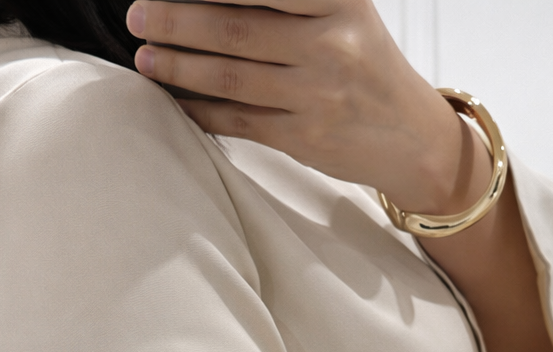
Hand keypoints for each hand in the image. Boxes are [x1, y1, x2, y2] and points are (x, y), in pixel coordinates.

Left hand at [124, 0, 489, 217]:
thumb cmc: (366, 65)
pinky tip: (174, 99)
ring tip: (145, 57)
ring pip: (230, 77)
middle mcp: (329, 45)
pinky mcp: (304, 138)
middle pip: (234, 29)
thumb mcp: (344, 11)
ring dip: (178, 67)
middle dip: (177, 20)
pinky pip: (238, 121)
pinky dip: (200, 110)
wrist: (414, 136)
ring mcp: (316, 95)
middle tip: (139, 15)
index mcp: (337, 1)